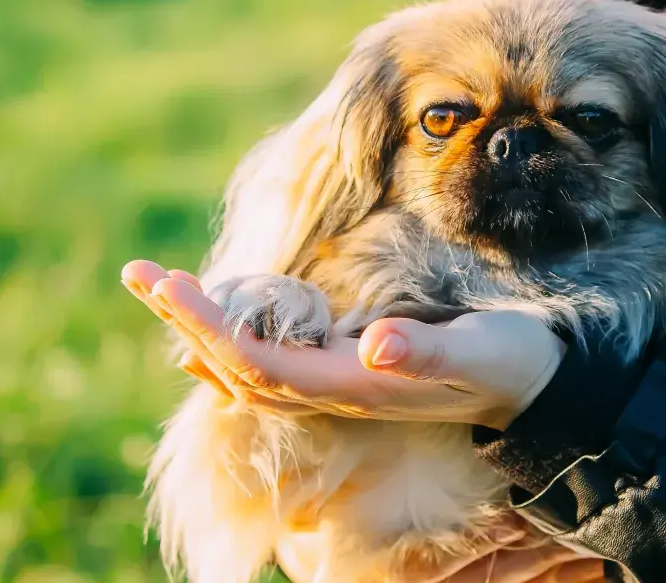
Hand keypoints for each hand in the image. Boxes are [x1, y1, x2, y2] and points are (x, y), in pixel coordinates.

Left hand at [121, 260, 566, 429]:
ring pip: (246, 366)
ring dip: (199, 328)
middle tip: (138, 273)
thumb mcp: (481, 351)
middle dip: (187, 321)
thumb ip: (430, 352)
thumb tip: (374, 347)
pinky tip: (208, 321)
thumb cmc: (509, 363)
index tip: (170, 285)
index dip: (212, 326)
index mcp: (356, 386)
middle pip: (238, 366)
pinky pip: (267, 364)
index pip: (261, 362)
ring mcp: (334, 384)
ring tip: (158, 286)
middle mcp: (333, 392)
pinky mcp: (341, 370)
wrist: (527, 391)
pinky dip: (229, 340)